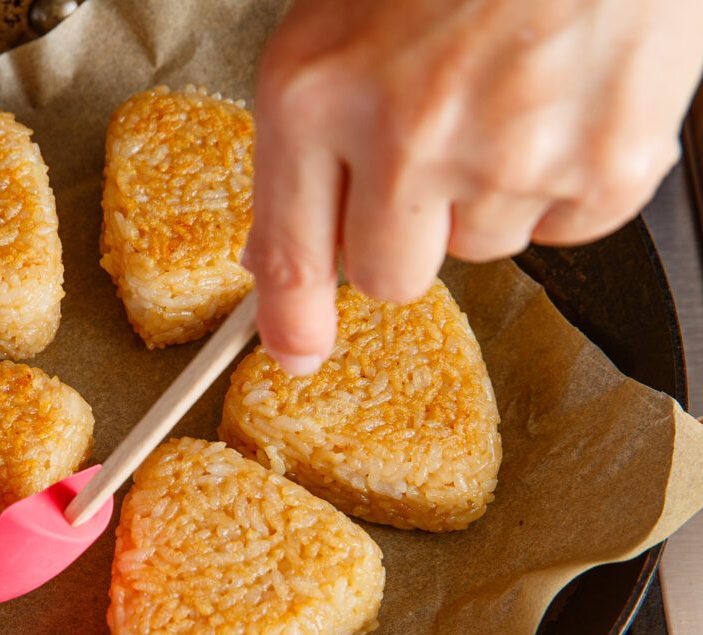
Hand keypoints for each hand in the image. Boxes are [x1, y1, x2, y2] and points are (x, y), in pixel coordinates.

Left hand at [245, 0, 702, 374]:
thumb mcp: (336, 24)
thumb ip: (305, 143)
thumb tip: (284, 255)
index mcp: (318, 95)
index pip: (293, 252)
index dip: (294, 316)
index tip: (297, 349)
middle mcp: (406, 137)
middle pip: (388, 277)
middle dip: (402, 236)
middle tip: (432, 159)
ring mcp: (508, 159)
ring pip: (479, 250)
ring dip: (484, 198)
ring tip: (507, 98)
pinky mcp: (602, 169)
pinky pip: (562, 230)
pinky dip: (560, 184)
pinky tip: (557, 107)